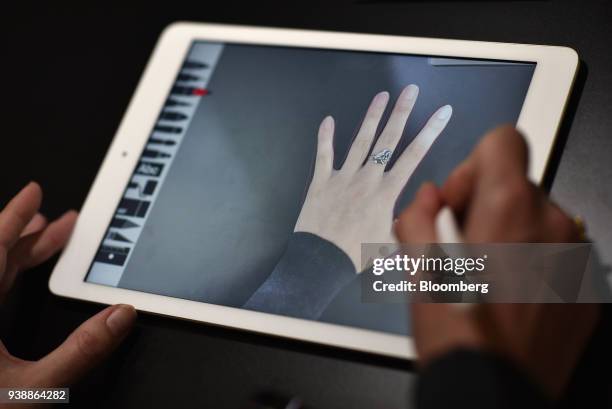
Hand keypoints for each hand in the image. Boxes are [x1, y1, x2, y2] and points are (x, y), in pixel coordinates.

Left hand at [0, 182, 135, 402]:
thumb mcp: (34, 389)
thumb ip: (81, 351)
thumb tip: (120, 317)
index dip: (15, 216)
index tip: (33, 192)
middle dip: (31, 237)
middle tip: (60, 222)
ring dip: (21, 258)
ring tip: (49, 244)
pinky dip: (9, 281)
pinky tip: (21, 283)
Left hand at [295, 85, 452, 269]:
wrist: (321, 261)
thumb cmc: (355, 256)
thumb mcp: (389, 244)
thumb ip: (402, 227)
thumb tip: (413, 220)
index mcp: (386, 194)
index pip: (414, 156)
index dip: (430, 132)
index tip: (442, 114)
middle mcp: (367, 180)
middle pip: (388, 139)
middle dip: (402, 112)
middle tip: (411, 91)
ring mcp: (343, 178)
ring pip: (360, 141)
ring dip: (371, 116)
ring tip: (381, 96)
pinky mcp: (321, 182)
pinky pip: (323, 155)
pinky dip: (325, 137)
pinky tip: (328, 121)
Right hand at [395, 126, 598, 397]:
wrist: (493, 391)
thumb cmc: (456, 331)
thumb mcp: (417, 266)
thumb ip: (417, 216)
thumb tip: (429, 198)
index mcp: (508, 207)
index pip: (502, 141)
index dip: (471, 167)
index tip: (455, 204)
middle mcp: (551, 222)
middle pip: (516, 184)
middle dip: (484, 206)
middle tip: (459, 247)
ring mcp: (575, 255)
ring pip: (536, 219)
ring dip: (509, 234)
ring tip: (484, 276)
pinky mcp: (586, 285)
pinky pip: (557, 252)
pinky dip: (532, 262)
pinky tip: (509, 295)